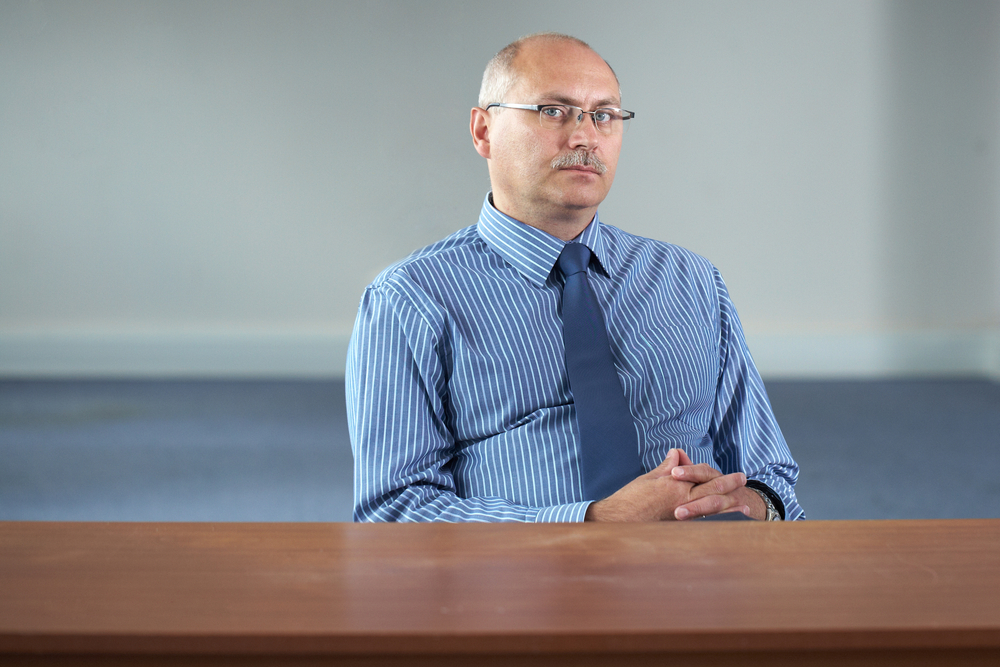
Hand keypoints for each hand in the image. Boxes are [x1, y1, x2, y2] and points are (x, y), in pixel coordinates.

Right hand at [584, 449, 750, 521]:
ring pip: (713, 510)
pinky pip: (705, 526)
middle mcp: (682, 501)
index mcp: (675, 486)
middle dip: (730, 485)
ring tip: (744, 508)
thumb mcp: (648, 478)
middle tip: (742, 480)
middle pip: (713, 491)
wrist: (617, 522)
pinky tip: (728, 526)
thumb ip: (666, 467)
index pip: (701, 475)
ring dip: (730, 508)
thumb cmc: (629, 500)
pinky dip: (718, 525)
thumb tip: (677, 453)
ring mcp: (683, 518)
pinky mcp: (680, 531)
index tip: (732, 475)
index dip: (714, 473)